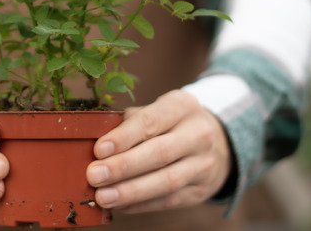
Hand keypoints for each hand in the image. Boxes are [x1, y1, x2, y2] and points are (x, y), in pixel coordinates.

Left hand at [86, 90, 231, 212]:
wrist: (216, 143)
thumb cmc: (171, 124)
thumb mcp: (157, 110)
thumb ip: (130, 122)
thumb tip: (96, 143)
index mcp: (182, 106)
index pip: (151, 121)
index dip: (124, 137)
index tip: (98, 150)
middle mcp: (198, 133)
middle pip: (160, 153)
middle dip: (123, 167)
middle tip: (94, 175)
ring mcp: (203, 164)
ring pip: (166, 181)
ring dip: (131, 191)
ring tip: (103, 196)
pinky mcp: (200, 189)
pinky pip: (168, 200)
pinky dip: (141, 204)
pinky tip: (120, 205)